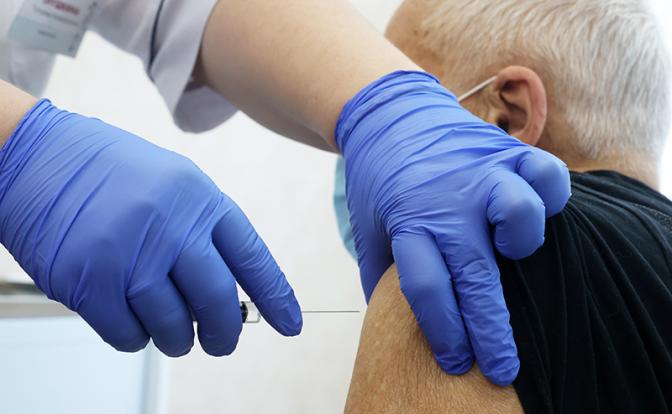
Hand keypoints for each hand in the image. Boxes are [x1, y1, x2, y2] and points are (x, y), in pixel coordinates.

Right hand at [0, 100, 301, 355]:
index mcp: (199, 199)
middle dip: (224, 333)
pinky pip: (129, 335)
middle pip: (218, 301)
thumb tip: (230, 289)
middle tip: (221, 342)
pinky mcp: (90, 283)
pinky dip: (136, 338)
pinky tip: (131, 320)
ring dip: (177, 339)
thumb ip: (203, 230)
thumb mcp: (174, 182)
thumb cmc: (107, 171)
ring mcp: (130, 255)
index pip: (252, 257)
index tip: (290, 323)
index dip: (275, 296)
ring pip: (174, 326)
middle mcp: (170, 226)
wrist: (36, 155)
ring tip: (170, 331)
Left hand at [337, 72, 569, 385]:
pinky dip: (551, 194)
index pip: (428, 287)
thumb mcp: (371, 230)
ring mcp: (481, 173)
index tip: (455, 361)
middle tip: (501, 368)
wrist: (390, 116)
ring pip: (522, 213)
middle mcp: (448, 201)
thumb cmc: (381, 182)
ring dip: (522, 242)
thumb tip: (393, 324)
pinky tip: (536, 210)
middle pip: (476, 273)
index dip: (445, 331)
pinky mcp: (507, 151)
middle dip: (490, 331)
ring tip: (510, 252)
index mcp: (408, 223)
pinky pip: (547, 173)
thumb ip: (382, 274)